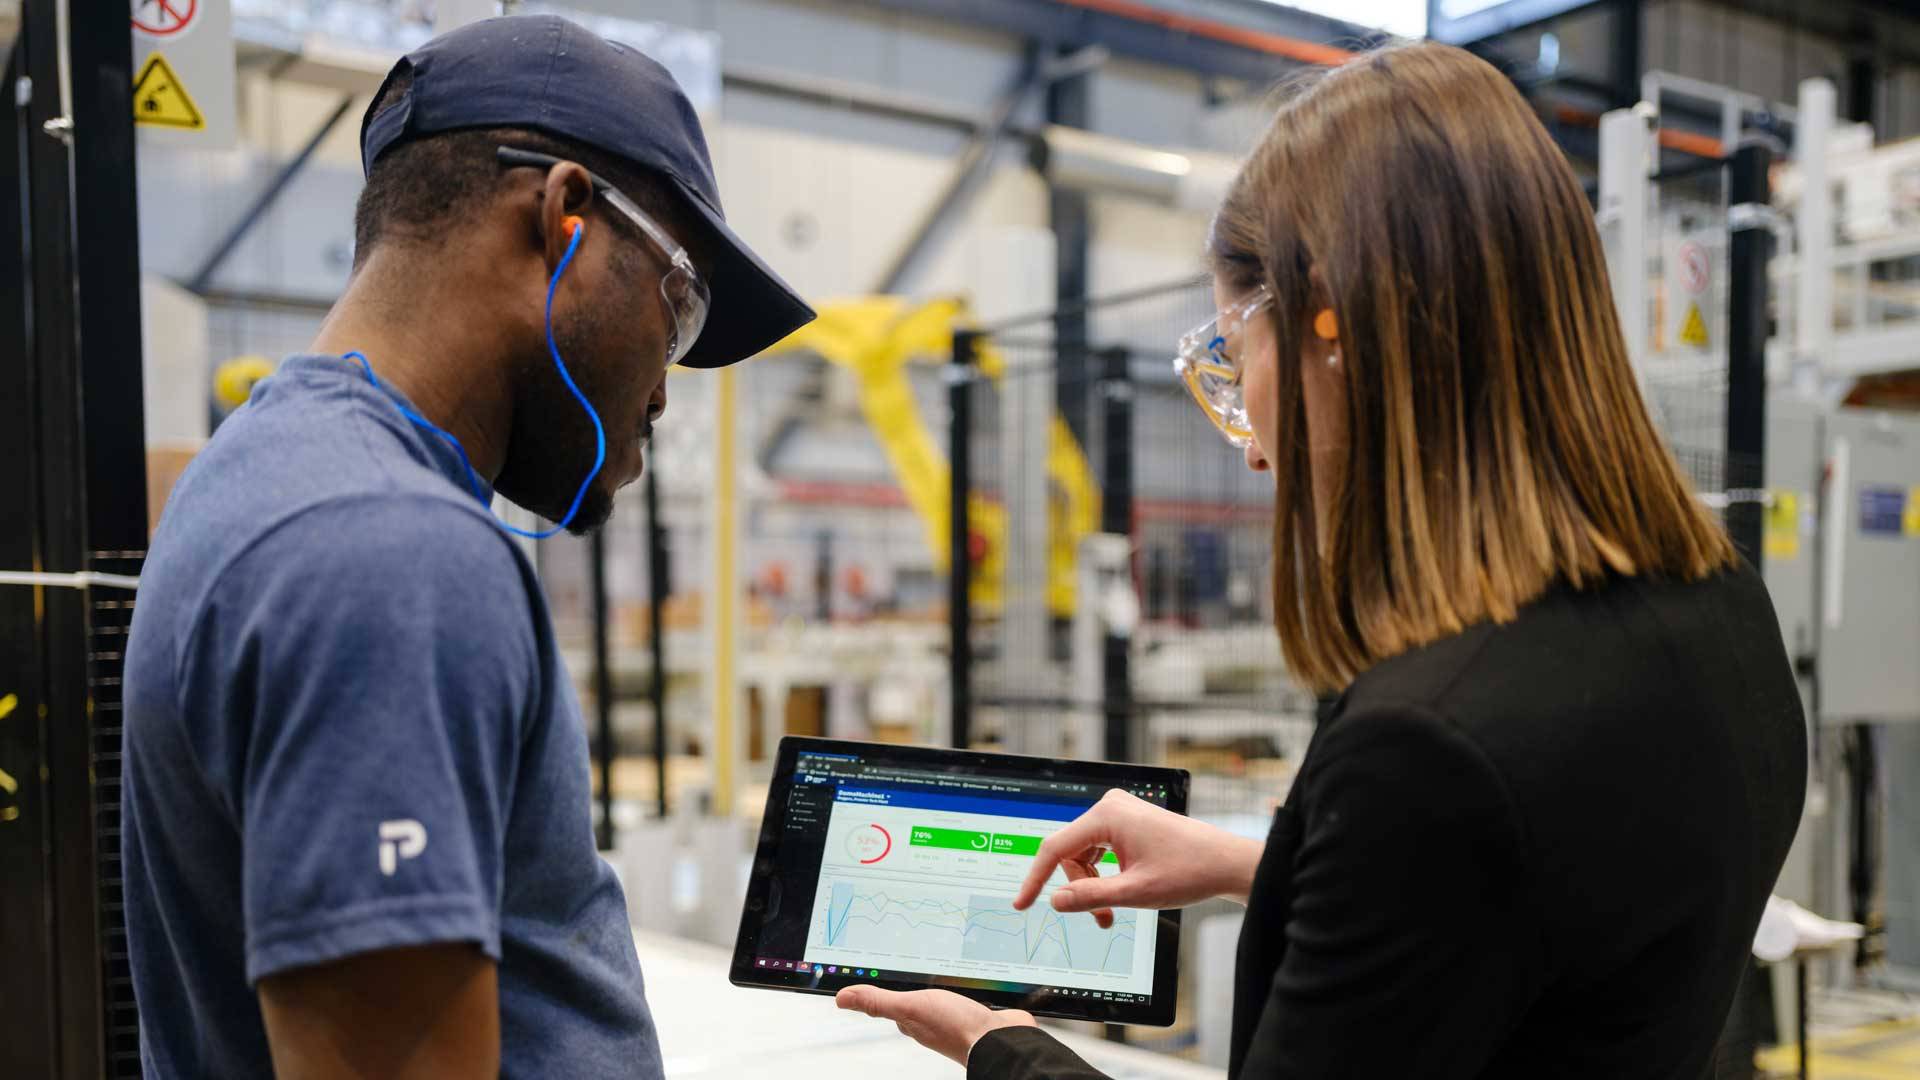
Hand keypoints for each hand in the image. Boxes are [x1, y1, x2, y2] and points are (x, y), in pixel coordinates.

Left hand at [835, 985, 1036, 1065]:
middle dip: (910, 989)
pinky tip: (966, 983)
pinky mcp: (976, 1013)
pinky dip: (962, 991)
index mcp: (913, 1020)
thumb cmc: (956, 1028)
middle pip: (915, 1004)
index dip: (881, 992)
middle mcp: (932, 1021)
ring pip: (940, 1001)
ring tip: (932, 975)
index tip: (872, 976)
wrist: (1001, 1039)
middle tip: (901, 971)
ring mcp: (955, 1018)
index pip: (891, 1006)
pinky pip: (964, 1000)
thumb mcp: (911, 1007)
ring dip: (937, 989)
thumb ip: (879, 1002)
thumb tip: (843, 998)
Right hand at [1015, 788, 1264, 926]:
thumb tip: (1054, 900)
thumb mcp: (1135, 892)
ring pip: (1084, 857)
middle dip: (1081, 890)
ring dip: (1094, 887)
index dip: (1035, 879)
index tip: (1022, 905)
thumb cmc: (1188, 871)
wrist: (1225, 863)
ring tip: (1114, 914)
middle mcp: (1109, 807)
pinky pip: (1099, 852)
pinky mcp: (1127, 823)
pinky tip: (1121, 893)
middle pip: (1071, 855)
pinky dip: (1105, 877)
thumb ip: (1090, 897)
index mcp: (1107, 815)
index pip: (1055, 848)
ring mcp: (1118, 813)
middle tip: (1103, 920)